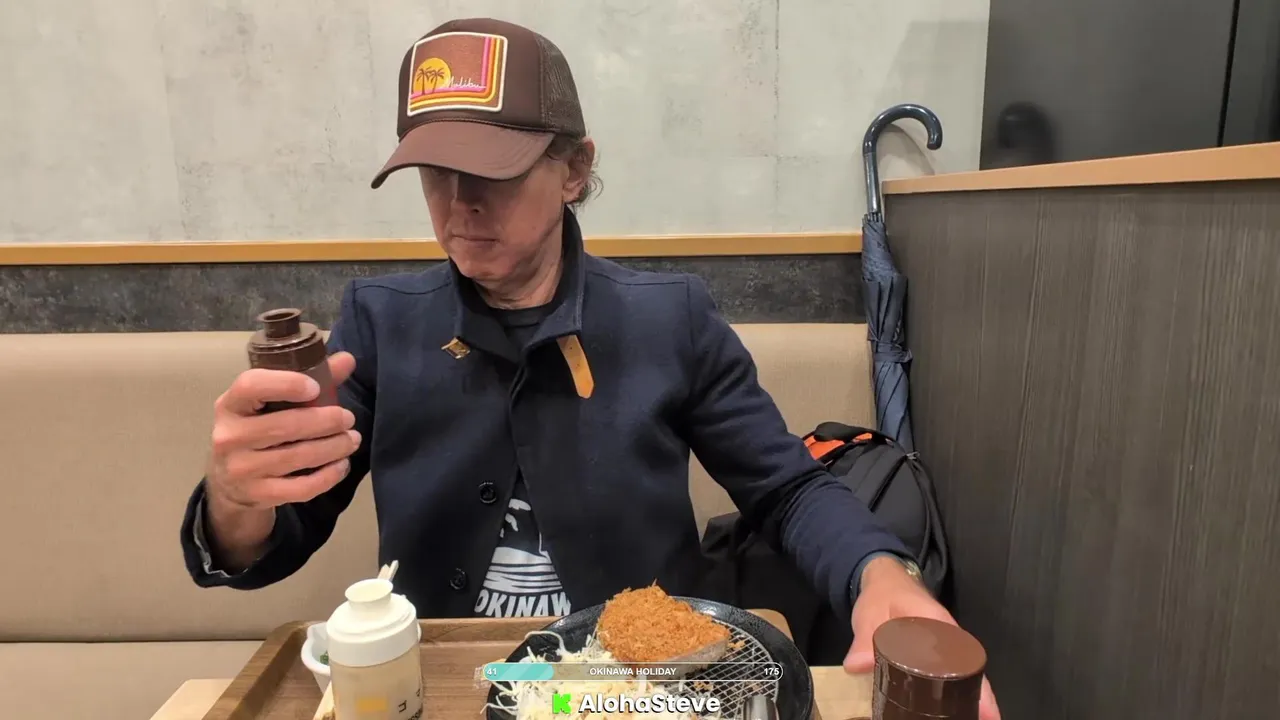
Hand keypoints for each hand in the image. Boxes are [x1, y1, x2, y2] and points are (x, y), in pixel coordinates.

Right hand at [206, 352, 360, 510]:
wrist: (228, 481)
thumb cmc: (256, 429)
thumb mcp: (269, 402)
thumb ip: (309, 378)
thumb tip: (347, 359)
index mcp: (230, 405)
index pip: (251, 386)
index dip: (286, 384)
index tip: (315, 387)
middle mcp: (229, 436)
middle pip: (285, 425)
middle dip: (326, 421)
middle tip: (348, 419)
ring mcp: (241, 469)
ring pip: (297, 457)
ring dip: (333, 447)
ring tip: (352, 440)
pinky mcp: (257, 494)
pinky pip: (301, 488)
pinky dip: (328, 477)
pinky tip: (341, 465)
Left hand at [845, 557, 1000, 719]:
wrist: (884, 583)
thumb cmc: (883, 594)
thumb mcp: (870, 613)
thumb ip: (865, 638)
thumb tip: (857, 666)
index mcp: (941, 627)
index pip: (967, 661)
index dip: (979, 690)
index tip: (987, 714)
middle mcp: (950, 640)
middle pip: (970, 676)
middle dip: (977, 701)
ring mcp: (944, 650)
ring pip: (960, 678)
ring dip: (965, 700)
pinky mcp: (934, 658)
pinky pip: (946, 678)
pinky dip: (948, 696)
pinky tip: (943, 714)